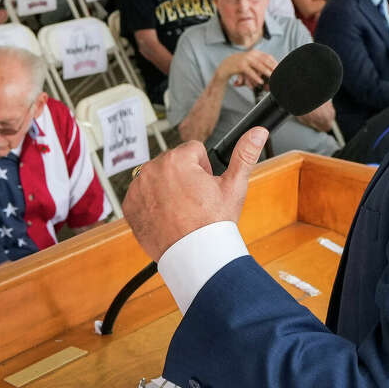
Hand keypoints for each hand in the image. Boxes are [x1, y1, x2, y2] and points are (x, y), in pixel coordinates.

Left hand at [123, 128, 267, 260]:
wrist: (195, 255)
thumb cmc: (213, 223)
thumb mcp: (233, 186)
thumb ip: (245, 154)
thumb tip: (258, 131)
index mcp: (176, 159)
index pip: (193, 151)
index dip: (204, 170)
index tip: (205, 189)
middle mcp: (152, 169)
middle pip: (174, 163)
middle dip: (184, 177)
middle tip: (194, 202)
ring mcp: (137, 188)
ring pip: (158, 178)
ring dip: (167, 188)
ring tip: (181, 211)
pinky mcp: (129, 205)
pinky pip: (142, 195)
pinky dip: (152, 203)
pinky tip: (166, 217)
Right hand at [216, 49, 276, 88]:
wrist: (226, 64)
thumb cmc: (241, 65)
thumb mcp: (251, 62)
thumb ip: (260, 65)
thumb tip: (270, 72)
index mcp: (255, 53)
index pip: (268, 57)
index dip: (275, 62)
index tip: (280, 68)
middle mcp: (251, 54)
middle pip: (265, 60)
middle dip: (272, 67)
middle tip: (278, 73)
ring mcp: (246, 59)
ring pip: (258, 65)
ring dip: (266, 71)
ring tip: (271, 76)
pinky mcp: (240, 65)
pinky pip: (250, 72)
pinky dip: (256, 77)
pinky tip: (260, 81)